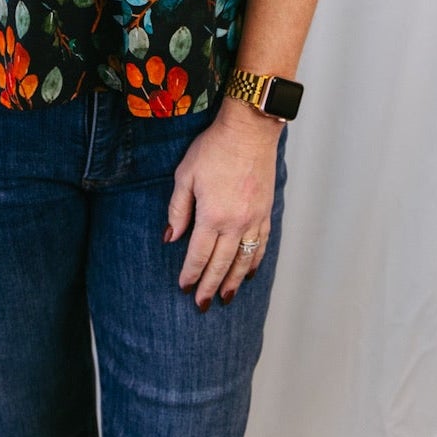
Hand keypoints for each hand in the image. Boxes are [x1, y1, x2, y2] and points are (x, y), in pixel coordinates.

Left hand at [165, 100, 281, 307]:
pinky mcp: (266, 211)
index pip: (198, 255)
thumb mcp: (185, 175)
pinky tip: (251, 272)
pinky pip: (262, 244)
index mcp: (212, 216)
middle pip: (221, 264)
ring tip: (226, 297)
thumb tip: (171, 237)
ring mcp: (254, 219)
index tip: (184, 288)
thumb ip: (178, 209)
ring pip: (244, 259)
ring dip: (235, 281)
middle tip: (203, 305)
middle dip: (210, 286)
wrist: (249, 131)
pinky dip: (255, 261)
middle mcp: (236, 223)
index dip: (190, 274)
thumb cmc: (213, 149)